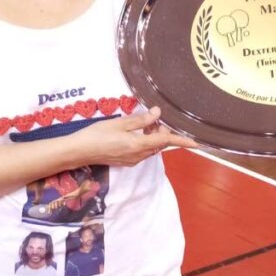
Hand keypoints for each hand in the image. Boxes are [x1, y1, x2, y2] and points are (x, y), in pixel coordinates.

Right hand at [77, 107, 198, 165]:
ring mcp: (133, 160)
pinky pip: (142, 150)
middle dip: (161, 131)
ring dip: (152, 136)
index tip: (196, 143)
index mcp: (139, 145)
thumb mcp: (120, 123)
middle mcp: (139, 156)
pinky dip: (144, 141)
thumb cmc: (97, 134)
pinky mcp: (127, 161)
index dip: (182, 141)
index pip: (166, 142)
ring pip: (151, 148)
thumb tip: (158, 114)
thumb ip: (141, 120)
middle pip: (159, 144)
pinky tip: (134, 131)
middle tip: (152, 117)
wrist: (79, 151)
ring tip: (142, 122)